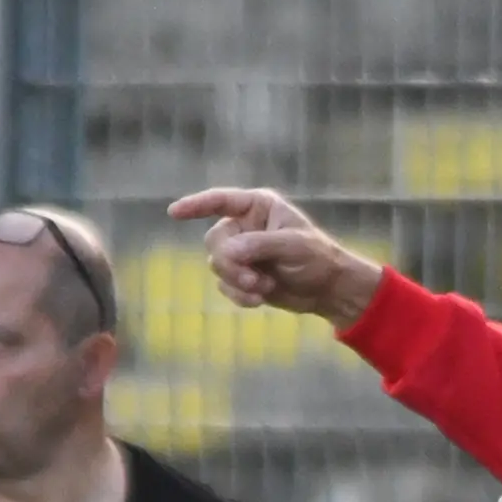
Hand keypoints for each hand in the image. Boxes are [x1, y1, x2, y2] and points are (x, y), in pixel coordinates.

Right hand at [169, 185, 384, 326]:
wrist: (328, 290)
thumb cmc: (317, 258)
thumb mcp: (292, 247)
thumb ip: (259, 245)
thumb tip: (227, 252)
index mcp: (258, 207)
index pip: (221, 201)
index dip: (196, 205)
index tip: (173, 213)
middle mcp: (245, 226)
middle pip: (214, 241)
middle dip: (230, 264)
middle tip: (253, 279)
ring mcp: (242, 252)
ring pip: (217, 265)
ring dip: (237, 281)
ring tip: (263, 289)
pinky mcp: (242, 276)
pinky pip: (224, 285)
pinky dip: (239, 295)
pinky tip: (259, 301)